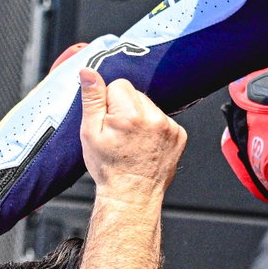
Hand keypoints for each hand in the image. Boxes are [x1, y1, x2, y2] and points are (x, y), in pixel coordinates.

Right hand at [77, 68, 185, 201]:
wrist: (131, 196)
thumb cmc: (109, 169)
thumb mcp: (90, 133)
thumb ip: (91, 99)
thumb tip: (88, 72)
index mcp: (131, 115)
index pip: (119, 85)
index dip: (108, 103)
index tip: (109, 123)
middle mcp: (154, 118)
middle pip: (135, 94)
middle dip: (125, 108)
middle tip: (119, 134)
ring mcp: (170, 127)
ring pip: (149, 106)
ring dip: (140, 117)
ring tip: (132, 141)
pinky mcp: (179, 135)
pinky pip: (162, 119)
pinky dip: (153, 128)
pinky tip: (145, 144)